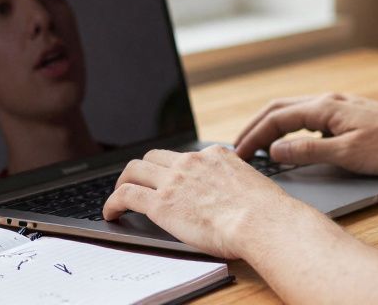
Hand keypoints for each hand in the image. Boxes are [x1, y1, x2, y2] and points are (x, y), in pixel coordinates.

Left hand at [101, 145, 319, 259]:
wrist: (262, 221)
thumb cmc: (266, 212)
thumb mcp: (253, 183)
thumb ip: (237, 181)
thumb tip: (237, 192)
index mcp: (214, 156)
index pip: (184, 155)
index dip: (171, 167)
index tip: (168, 176)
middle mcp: (190, 163)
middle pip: (153, 156)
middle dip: (143, 169)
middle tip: (138, 183)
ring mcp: (173, 181)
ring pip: (134, 170)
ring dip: (123, 181)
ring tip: (119, 196)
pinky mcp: (161, 203)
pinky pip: (126, 195)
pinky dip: (113, 202)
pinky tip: (111, 213)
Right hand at [234, 93, 377, 174]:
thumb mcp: (346, 154)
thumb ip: (308, 152)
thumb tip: (275, 150)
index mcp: (325, 107)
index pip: (277, 118)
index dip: (254, 136)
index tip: (238, 154)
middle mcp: (329, 101)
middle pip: (280, 108)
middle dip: (256, 126)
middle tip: (238, 148)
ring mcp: (340, 106)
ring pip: (295, 111)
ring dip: (272, 126)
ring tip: (258, 145)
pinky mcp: (349, 115)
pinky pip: (310, 117)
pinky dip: (291, 127)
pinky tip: (293, 142)